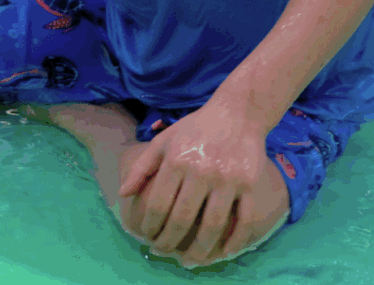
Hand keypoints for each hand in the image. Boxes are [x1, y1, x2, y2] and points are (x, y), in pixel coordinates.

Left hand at [119, 100, 269, 265]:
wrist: (239, 111)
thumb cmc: (197, 127)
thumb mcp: (165, 140)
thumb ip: (143, 166)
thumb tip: (123, 194)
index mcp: (177, 160)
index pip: (158, 205)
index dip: (150, 227)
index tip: (148, 238)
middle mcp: (202, 170)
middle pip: (182, 220)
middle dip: (169, 243)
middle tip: (164, 252)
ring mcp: (228, 178)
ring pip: (211, 225)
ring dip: (199, 250)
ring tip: (190, 261)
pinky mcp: (250, 182)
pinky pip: (244, 218)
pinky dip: (235, 240)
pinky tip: (225, 251)